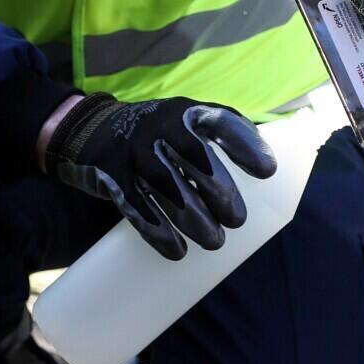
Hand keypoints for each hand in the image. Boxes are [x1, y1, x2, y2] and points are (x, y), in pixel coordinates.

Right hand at [44, 92, 275, 260]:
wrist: (93, 131)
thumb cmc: (158, 134)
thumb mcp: (186, 122)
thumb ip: (222, 136)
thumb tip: (269, 167)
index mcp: (184, 112)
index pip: (219, 122)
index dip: (244, 145)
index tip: (267, 171)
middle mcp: (158, 127)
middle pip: (193, 158)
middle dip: (218, 191)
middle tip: (236, 220)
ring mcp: (133, 152)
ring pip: (165, 186)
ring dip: (192, 217)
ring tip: (214, 241)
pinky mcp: (113, 178)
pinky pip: (136, 207)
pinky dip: (157, 231)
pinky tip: (177, 251)